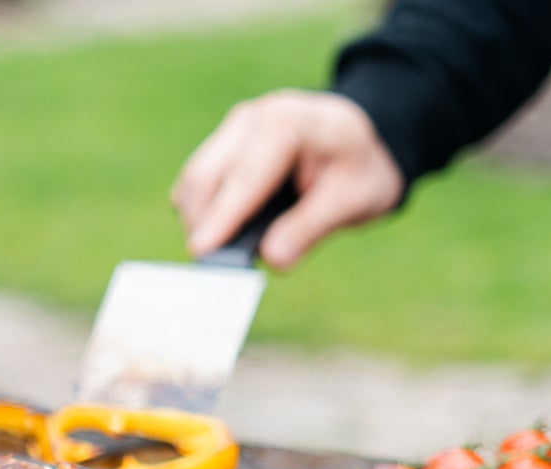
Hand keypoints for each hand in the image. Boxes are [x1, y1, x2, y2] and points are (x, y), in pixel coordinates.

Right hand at [172, 90, 404, 268]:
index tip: (202, 250)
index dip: (224, 213)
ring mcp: (232, 132)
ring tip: (221, 251)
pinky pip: (193, 184)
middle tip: (213, 267)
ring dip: (197, 221)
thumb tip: (272, 257)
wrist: (357, 145)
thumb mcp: (354, 199)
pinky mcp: (219, 149)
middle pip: (206, 174)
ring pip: (192, 181)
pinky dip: (198, 213)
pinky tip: (220, 232)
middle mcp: (254, 119)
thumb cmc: (357, 170)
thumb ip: (312, 228)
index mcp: (291, 122)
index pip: (248, 172)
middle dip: (202, 224)